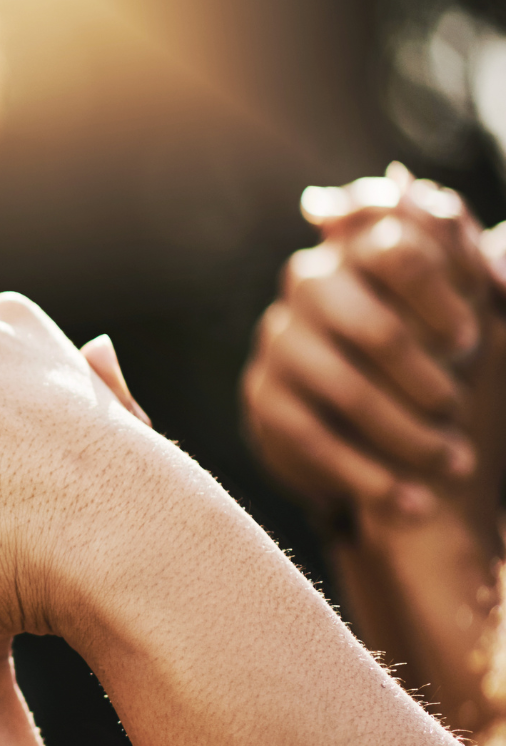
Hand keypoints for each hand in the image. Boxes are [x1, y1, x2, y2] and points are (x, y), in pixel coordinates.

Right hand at [244, 163, 494, 520]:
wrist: (368, 428)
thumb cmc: (428, 358)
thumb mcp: (463, 311)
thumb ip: (479, 274)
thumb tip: (499, 251)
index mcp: (365, 247)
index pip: (396, 244)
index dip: (441, 293)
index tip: (469, 340)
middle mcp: (311, 284)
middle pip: (375, 327)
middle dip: (427, 378)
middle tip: (458, 407)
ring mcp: (280, 343)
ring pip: (347, 392)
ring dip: (408, 436)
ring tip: (451, 464)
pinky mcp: (263, 400)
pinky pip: (315, 441)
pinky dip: (370, 476)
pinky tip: (412, 501)